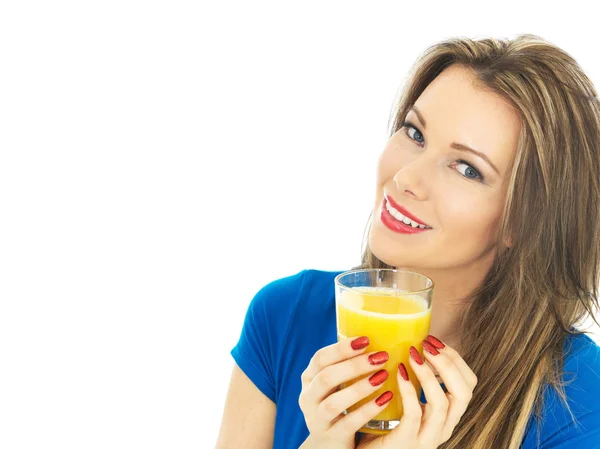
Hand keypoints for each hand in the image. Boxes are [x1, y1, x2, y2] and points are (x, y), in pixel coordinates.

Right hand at [298, 336, 394, 448]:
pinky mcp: (331, 436)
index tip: (366, 340)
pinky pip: (349, 422)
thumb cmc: (337, 403)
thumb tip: (378, 335)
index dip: (342, 348)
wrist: (327, 444)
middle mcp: (308, 397)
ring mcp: (317, 418)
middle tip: (381, 357)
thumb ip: (346, 364)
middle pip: (327, 377)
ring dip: (360, 387)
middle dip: (355, 365)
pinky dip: (367, 410)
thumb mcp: (334, 384)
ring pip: (335, 402)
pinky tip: (385, 400)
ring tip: (383, 376)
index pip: (320, 358)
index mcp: (309, 378)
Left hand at [357, 336, 477, 448]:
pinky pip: (415, 414)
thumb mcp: (406, 399)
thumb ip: (414, 378)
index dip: (456, 359)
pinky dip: (409, 390)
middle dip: (448, 363)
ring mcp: (427, 438)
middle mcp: (443, 427)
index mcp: (447, 415)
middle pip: (464, 392)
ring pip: (443, 403)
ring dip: (428, 373)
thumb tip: (412, 340)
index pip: (468, 384)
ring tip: (412, 355)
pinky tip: (399, 372)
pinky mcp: (406, 442)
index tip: (434, 340)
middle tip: (427, 344)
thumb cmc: (383, 423)